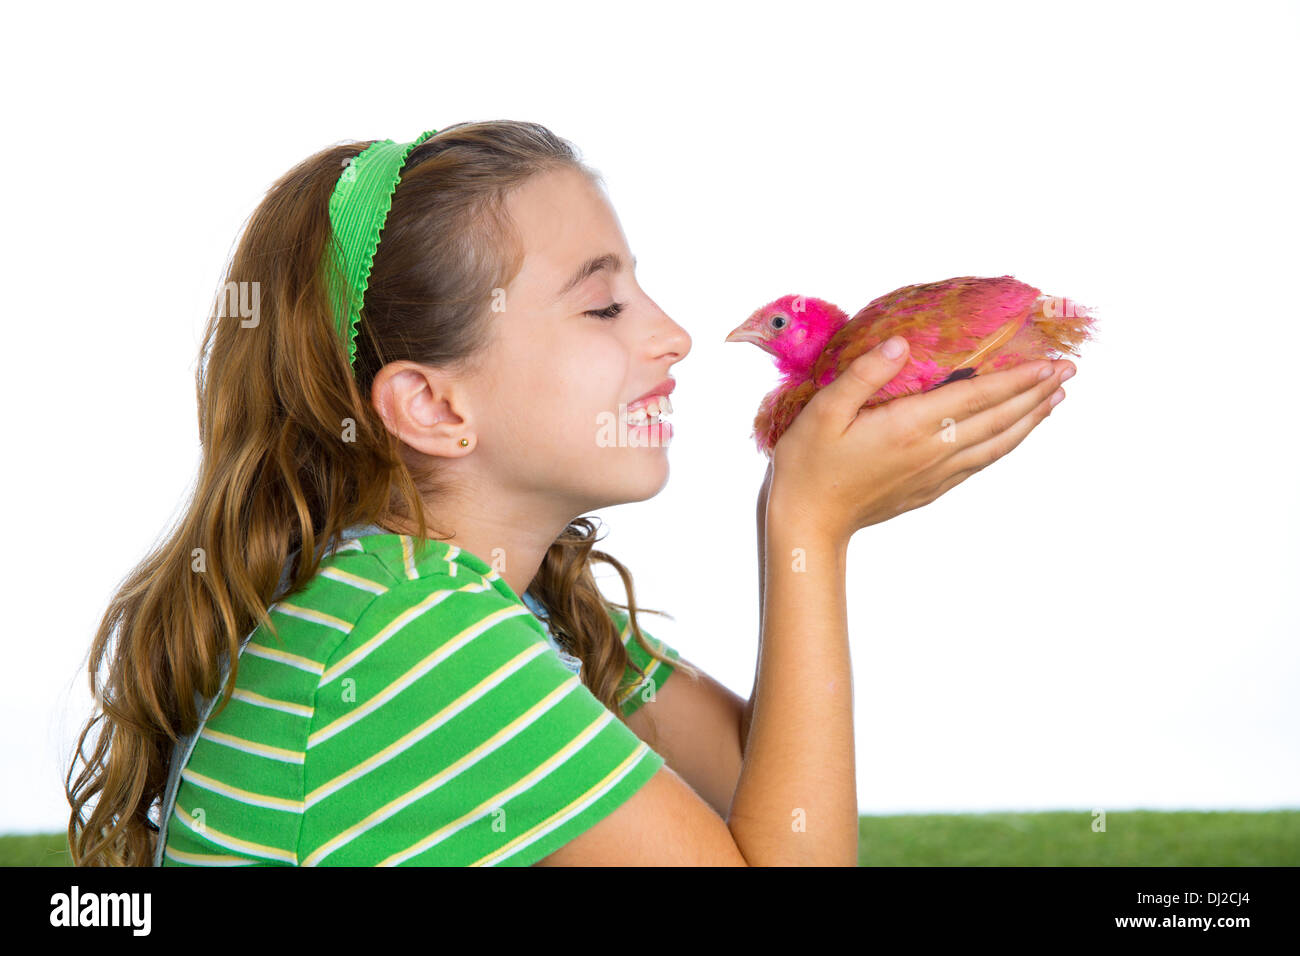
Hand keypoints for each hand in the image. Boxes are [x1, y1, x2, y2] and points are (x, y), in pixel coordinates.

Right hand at [768, 337, 1072, 544]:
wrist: (808, 522)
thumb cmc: (810, 464)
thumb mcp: (824, 411)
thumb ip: (865, 374)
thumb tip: (903, 344)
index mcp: (910, 427)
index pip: (977, 397)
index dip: (1016, 379)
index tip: (1048, 362)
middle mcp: (933, 451)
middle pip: (998, 419)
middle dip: (1037, 394)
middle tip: (1068, 371)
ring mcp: (935, 473)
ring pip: (998, 444)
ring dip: (1030, 420)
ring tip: (1055, 400)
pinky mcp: (931, 489)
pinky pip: (981, 462)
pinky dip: (1007, 444)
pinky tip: (1013, 434)